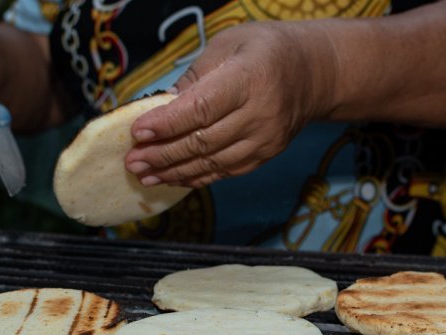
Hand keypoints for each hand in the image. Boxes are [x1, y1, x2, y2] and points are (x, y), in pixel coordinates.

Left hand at [125, 22, 324, 188]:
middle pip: (203, 141)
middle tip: (132, 160)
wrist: (314, 73)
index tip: (137, 132)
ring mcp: (266, 139)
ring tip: (143, 174)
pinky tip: (172, 178)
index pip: (202, 108)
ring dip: (174, 172)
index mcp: (250, 78)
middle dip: (162, 154)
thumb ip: (195, 76)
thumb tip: (161, 106)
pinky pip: (226, 171)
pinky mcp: (266, 155)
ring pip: (212, 162)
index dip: (167, 124)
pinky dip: (196, 177)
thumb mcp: (229, 44)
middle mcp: (261, 113)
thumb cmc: (265, 50)